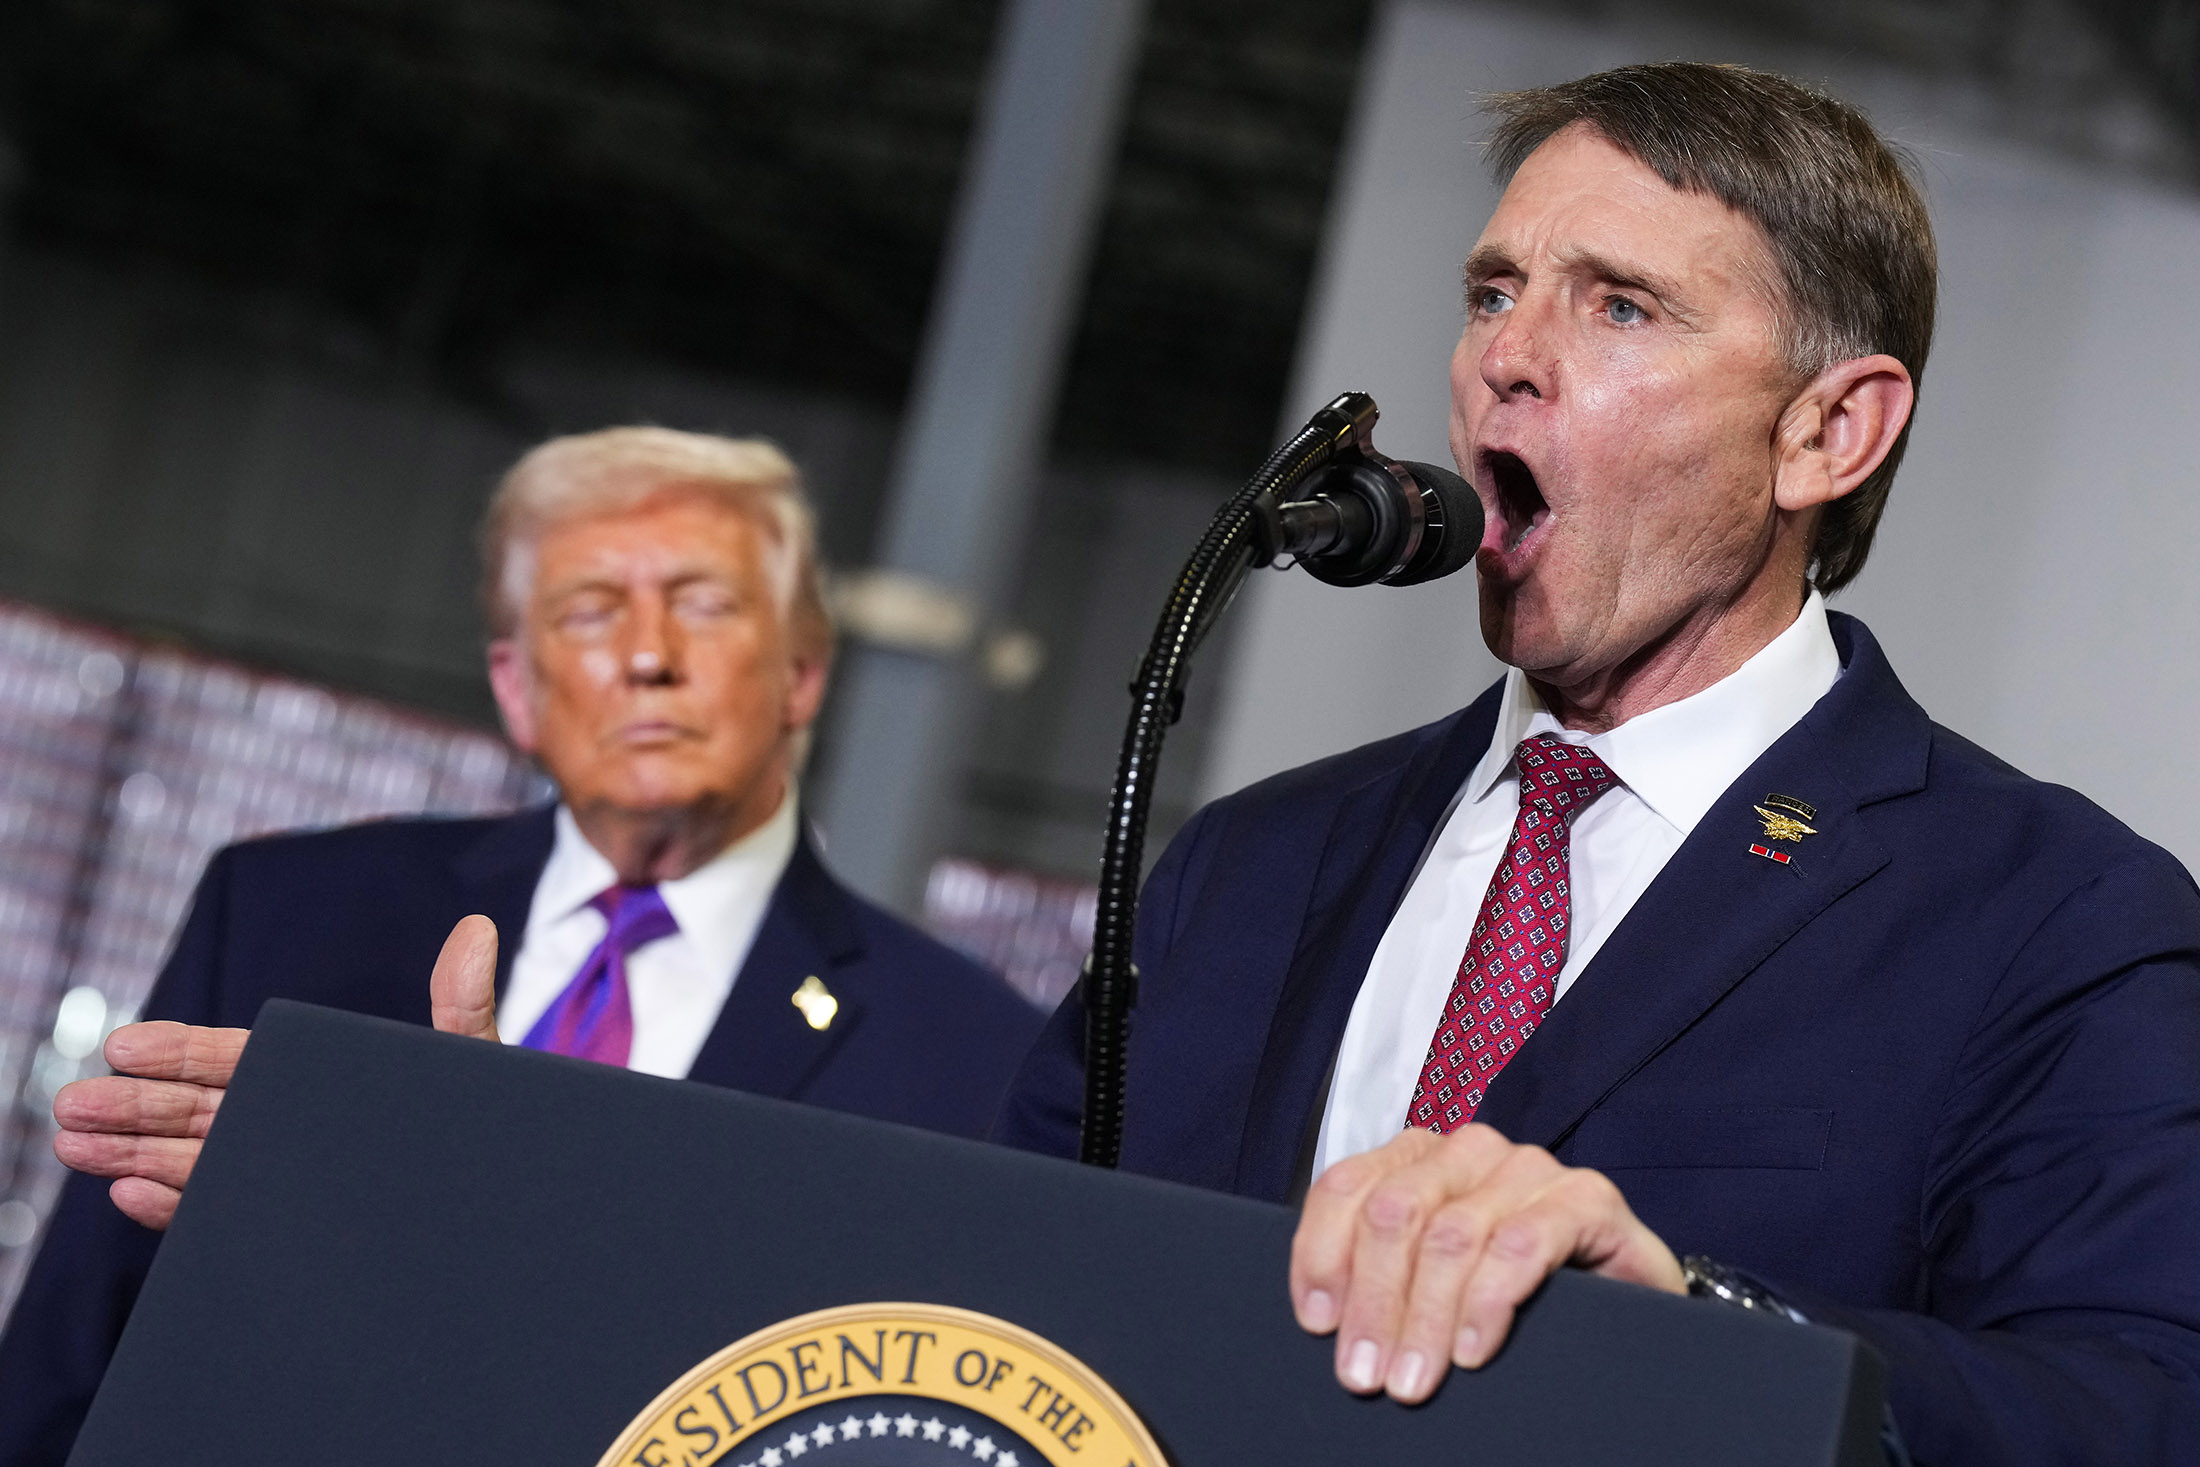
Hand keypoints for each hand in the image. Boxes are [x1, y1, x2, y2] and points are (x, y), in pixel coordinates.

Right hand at [50, 915, 501, 1228]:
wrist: (513, 1206)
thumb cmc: (492, 1130)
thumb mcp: (474, 1067)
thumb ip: (462, 1006)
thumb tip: (474, 927)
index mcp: (322, 1082)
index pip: (238, 1062)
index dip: (179, 1056)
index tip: (123, 1047)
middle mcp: (297, 1130)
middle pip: (200, 1114)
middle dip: (134, 1110)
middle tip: (71, 1108)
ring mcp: (290, 1181)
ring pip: (198, 1165)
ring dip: (135, 1158)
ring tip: (77, 1148)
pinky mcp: (293, 1231)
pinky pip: (224, 1216)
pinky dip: (179, 1208)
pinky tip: (134, 1193)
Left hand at [1289, 1123, 1682, 1403]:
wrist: (1623, 1295)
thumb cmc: (1513, 1287)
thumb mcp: (1432, 1276)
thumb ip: (1384, 1273)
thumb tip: (1327, 1322)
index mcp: (1418, 1158)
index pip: (1346, 1187)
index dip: (1321, 1254)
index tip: (1317, 1324)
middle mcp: (1468, 1150)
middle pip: (1394, 1213)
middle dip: (1374, 1302)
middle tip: (1365, 1374)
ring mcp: (1528, 1168)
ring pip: (1451, 1235)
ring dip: (1424, 1317)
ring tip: (1413, 1380)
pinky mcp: (1584, 1198)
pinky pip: (1521, 1245)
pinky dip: (1489, 1302)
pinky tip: (1474, 1349)